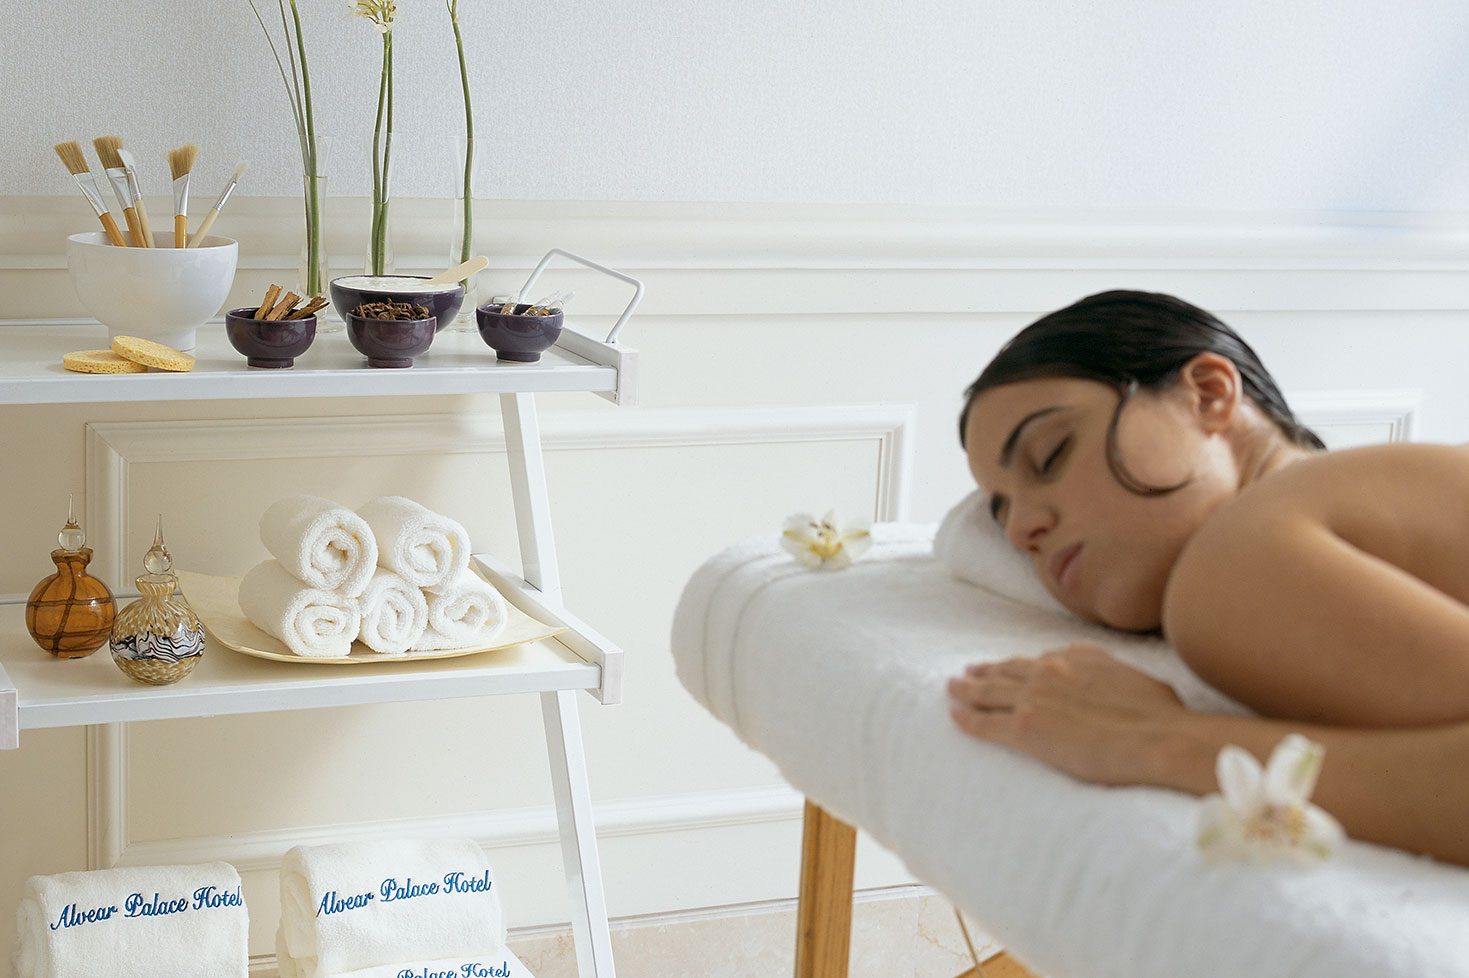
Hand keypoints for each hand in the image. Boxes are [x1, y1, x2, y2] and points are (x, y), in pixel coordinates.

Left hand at [946, 642, 1187, 785]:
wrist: (1158, 738)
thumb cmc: (1160, 715)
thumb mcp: (1133, 676)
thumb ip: (1105, 666)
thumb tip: (1091, 663)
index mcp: (1077, 659)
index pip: (1039, 661)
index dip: (1019, 666)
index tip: (1008, 669)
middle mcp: (1050, 672)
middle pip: (1007, 671)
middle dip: (986, 672)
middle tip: (968, 673)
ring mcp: (1034, 699)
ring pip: (989, 691)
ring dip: (967, 689)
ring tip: (953, 688)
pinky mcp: (1025, 729)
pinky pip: (986, 722)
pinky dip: (967, 718)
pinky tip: (955, 716)